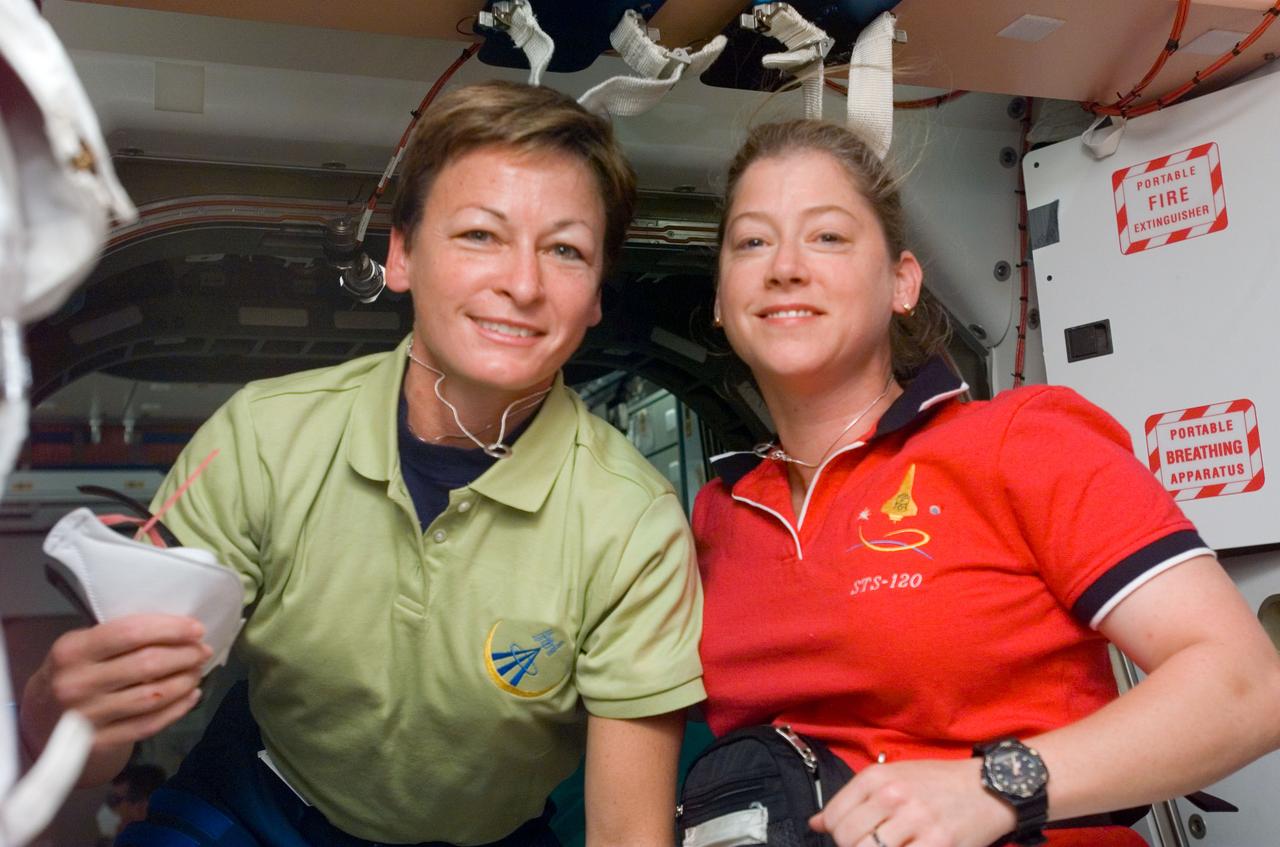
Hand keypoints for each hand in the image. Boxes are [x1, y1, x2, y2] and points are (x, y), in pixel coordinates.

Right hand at [23, 614, 210, 756]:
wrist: (39, 721)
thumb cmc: (72, 674)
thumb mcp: (81, 648)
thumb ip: (118, 638)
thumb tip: (177, 628)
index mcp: (71, 651)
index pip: (131, 632)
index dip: (170, 629)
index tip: (197, 628)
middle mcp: (76, 684)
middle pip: (147, 664)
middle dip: (185, 655)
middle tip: (203, 650)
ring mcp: (87, 717)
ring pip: (153, 696)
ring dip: (185, 681)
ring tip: (197, 670)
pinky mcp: (99, 743)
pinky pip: (149, 724)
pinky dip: (177, 709)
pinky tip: (192, 695)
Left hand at [809, 757, 1015, 846]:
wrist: (990, 787)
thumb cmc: (936, 784)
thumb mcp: (892, 778)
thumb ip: (853, 800)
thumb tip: (815, 823)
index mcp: (877, 777)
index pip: (833, 817)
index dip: (835, 834)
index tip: (850, 836)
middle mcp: (893, 796)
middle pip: (847, 838)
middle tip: (871, 844)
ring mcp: (917, 821)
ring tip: (890, 845)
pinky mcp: (939, 842)